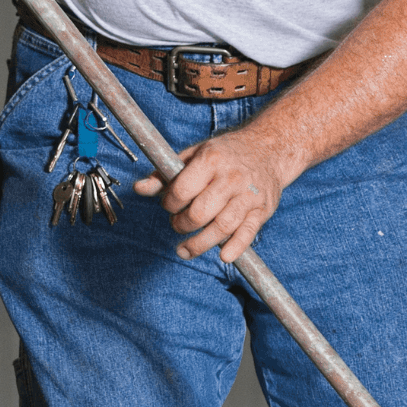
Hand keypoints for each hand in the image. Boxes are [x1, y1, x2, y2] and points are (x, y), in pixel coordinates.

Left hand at [132, 129, 298, 262]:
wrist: (267, 150)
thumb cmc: (223, 154)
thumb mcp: (192, 155)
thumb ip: (165, 174)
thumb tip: (139, 189)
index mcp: (211, 160)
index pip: (182, 190)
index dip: (170, 204)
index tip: (169, 206)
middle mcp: (231, 178)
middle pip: (201, 212)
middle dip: (182, 225)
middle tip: (177, 225)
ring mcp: (249, 196)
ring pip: (222, 227)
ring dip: (200, 243)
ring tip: (185, 249)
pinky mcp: (262, 210)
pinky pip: (248, 233)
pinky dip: (236, 247)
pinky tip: (224, 256)